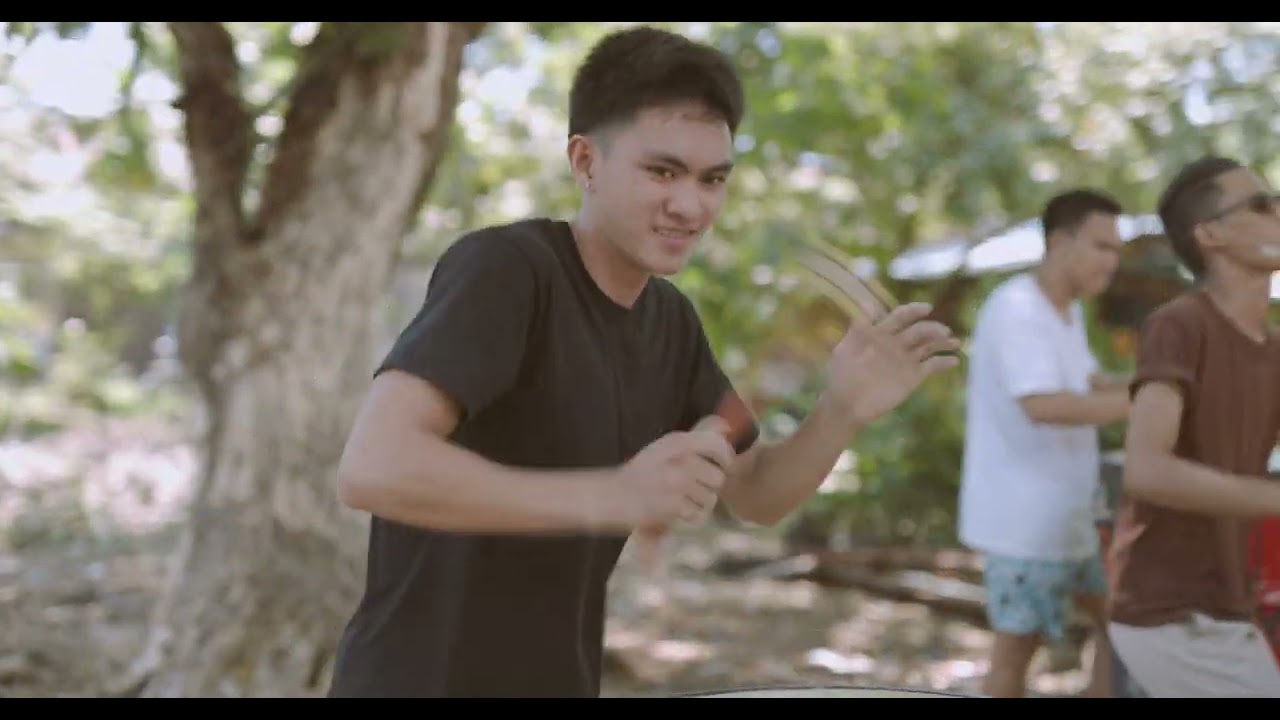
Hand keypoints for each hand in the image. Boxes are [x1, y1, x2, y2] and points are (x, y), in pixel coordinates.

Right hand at [617, 416, 735, 531]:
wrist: (611, 496)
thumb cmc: (642, 472)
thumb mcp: (666, 447)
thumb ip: (697, 438)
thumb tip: (726, 427)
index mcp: (677, 441)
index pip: (716, 445)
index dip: (726, 457)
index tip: (723, 465)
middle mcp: (679, 460)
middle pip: (718, 478)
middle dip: (710, 487)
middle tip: (694, 488)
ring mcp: (676, 483)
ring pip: (710, 499)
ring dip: (700, 504)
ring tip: (682, 500)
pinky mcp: (673, 506)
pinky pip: (699, 514)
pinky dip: (691, 517)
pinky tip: (677, 512)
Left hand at [823, 301, 960, 427]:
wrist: (845, 403)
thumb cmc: (842, 374)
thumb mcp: (846, 347)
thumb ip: (859, 326)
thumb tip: (868, 303)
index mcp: (881, 333)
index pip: (901, 316)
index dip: (914, 310)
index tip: (927, 308)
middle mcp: (896, 344)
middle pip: (920, 330)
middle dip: (933, 328)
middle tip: (944, 331)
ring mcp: (906, 360)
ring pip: (929, 346)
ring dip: (943, 342)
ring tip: (955, 342)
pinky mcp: (913, 377)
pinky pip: (932, 367)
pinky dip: (944, 363)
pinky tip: (954, 360)